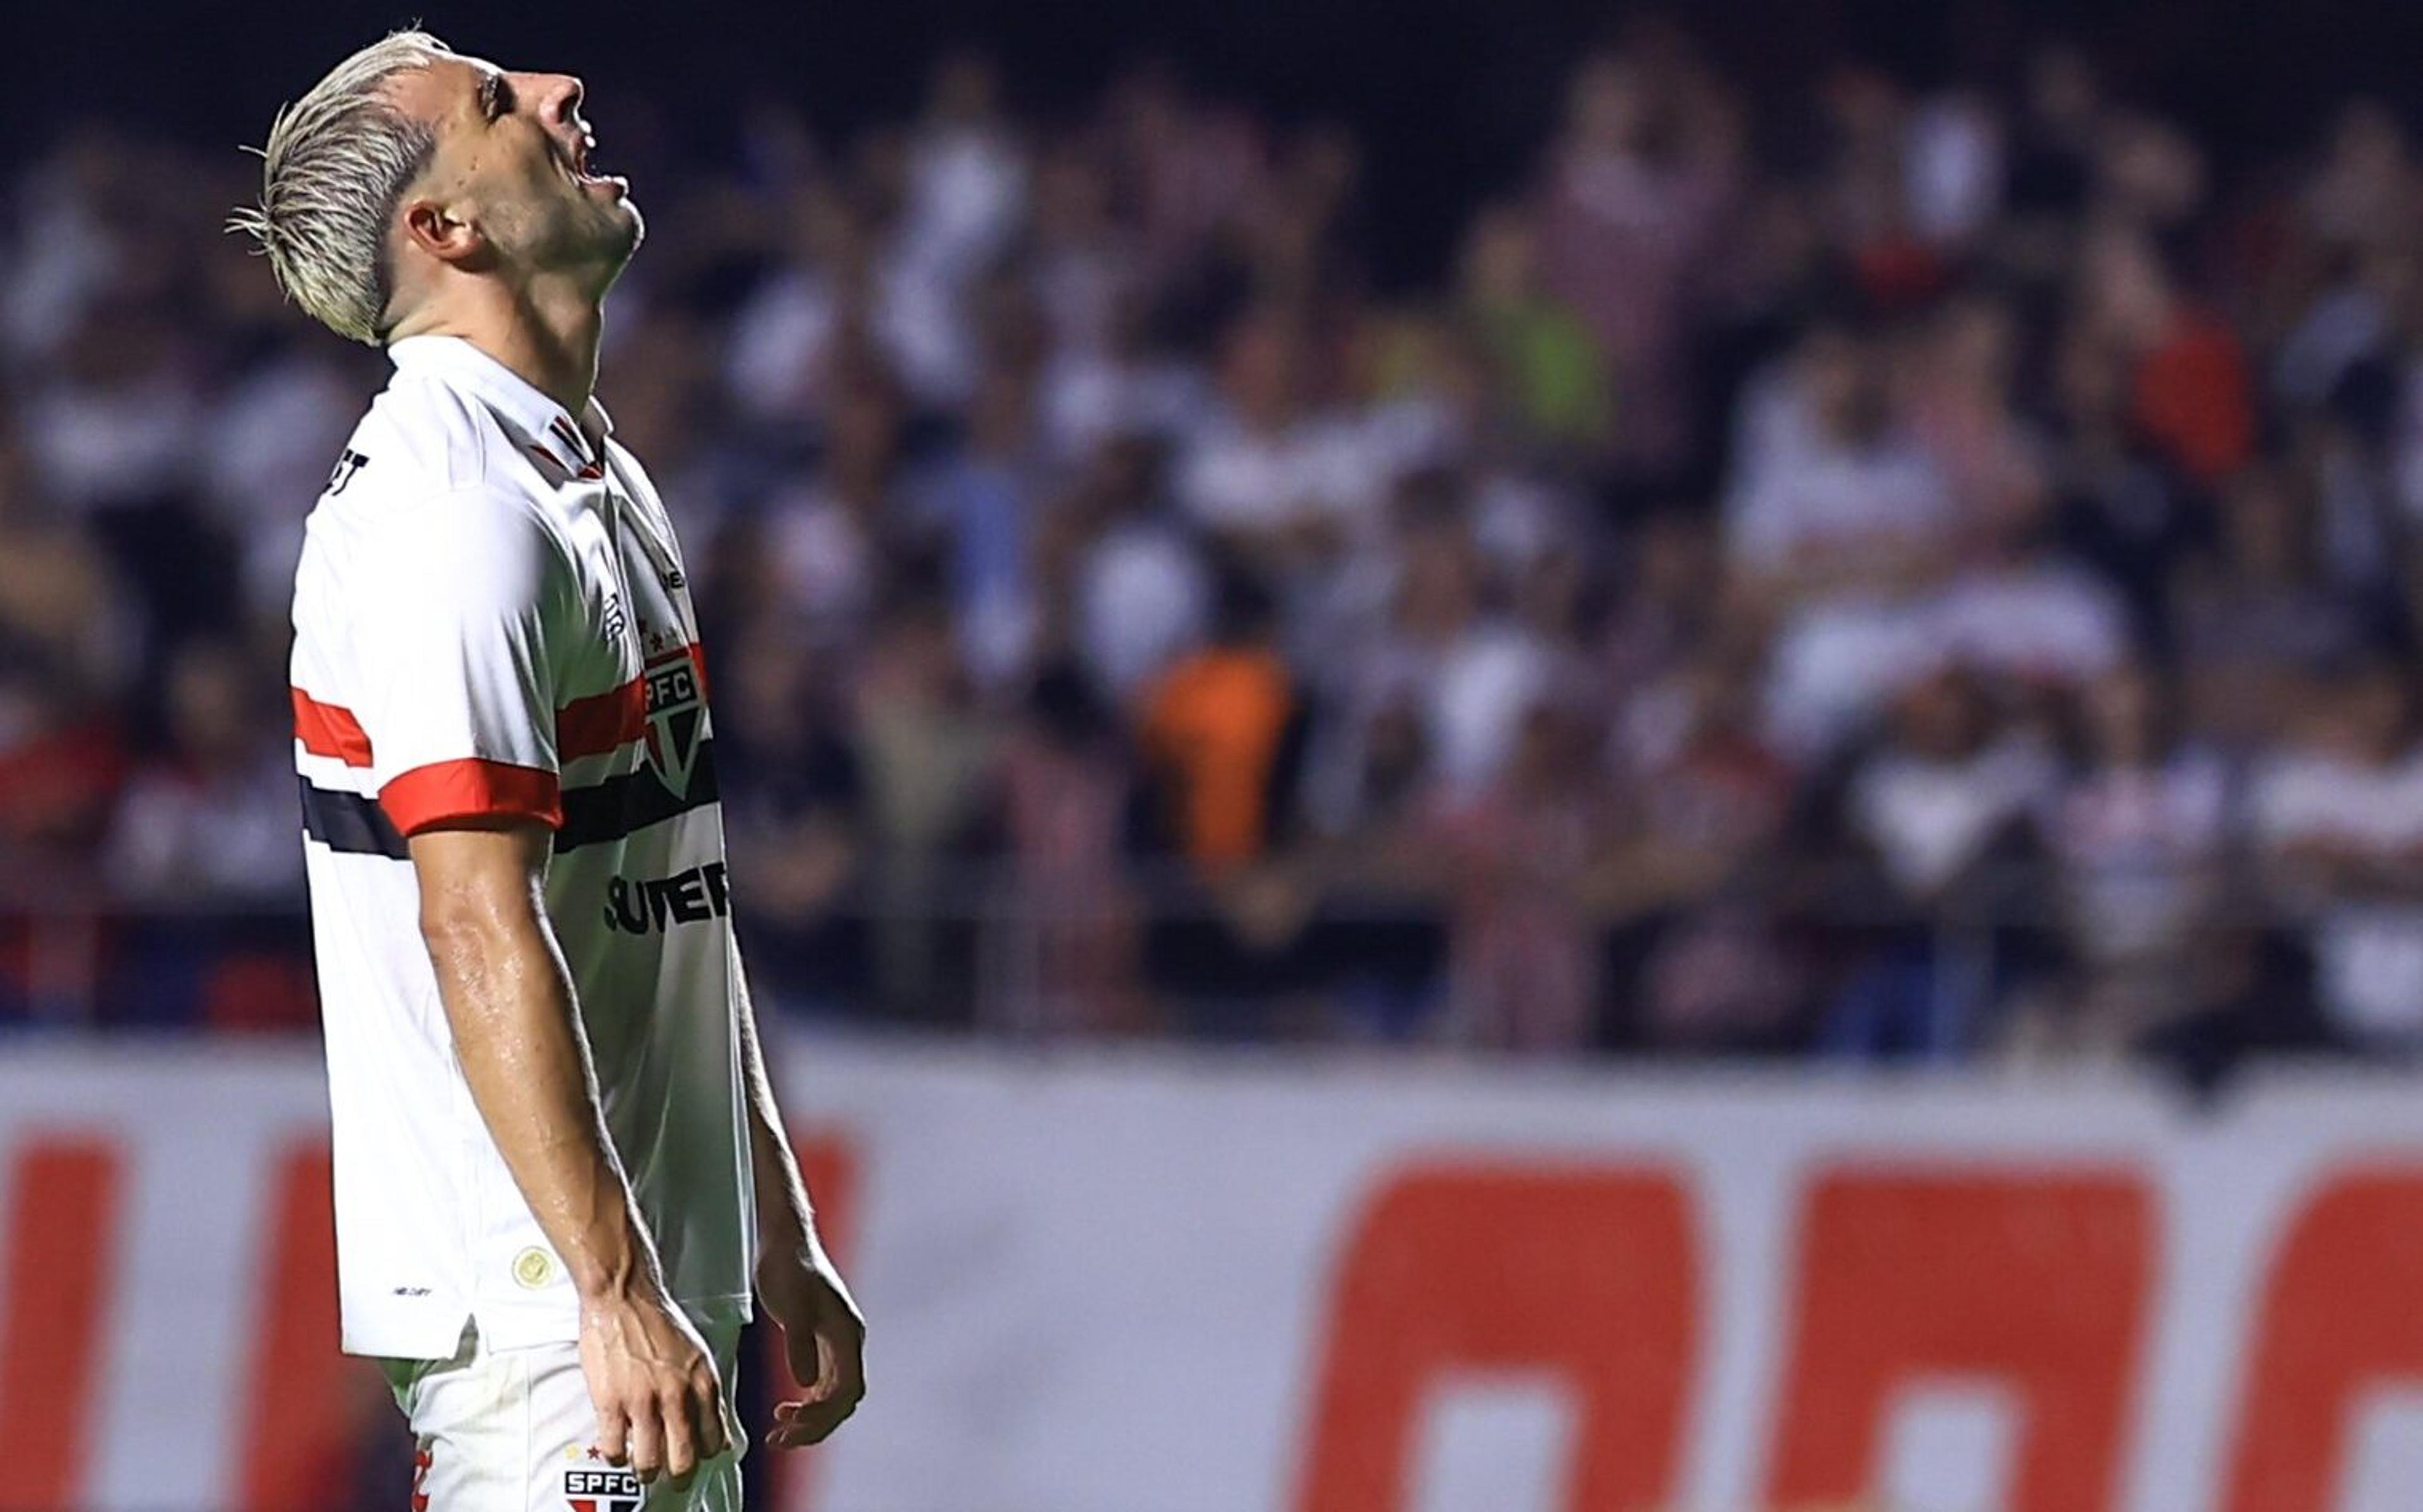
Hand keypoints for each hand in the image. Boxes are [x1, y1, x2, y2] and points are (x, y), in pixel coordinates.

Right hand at [578, 1285, 730, 1485]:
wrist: (625, 1296)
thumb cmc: (659, 1321)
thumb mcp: (697, 1355)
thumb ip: (704, 1392)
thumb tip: (714, 1427)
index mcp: (703, 1383)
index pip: (715, 1440)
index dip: (706, 1456)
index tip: (698, 1459)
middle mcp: (677, 1396)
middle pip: (684, 1460)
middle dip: (680, 1477)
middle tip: (673, 1480)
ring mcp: (643, 1401)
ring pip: (649, 1462)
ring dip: (646, 1471)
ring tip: (643, 1468)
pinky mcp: (610, 1402)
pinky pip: (615, 1448)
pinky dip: (617, 1457)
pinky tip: (617, 1450)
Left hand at [756, 1242, 865, 1447]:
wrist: (785, 1244)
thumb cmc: (789, 1270)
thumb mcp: (792, 1307)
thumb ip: (799, 1345)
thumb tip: (805, 1385)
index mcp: (847, 1335)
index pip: (847, 1389)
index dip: (823, 1414)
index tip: (792, 1422)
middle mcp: (847, 1344)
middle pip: (842, 1401)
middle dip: (815, 1425)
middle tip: (780, 1439)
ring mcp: (836, 1345)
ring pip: (832, 1397)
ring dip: (809, 1419)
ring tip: (778, 1433)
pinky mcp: (821, 1344)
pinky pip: (822, 1387)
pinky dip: (806, 1404)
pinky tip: (784, 1410)